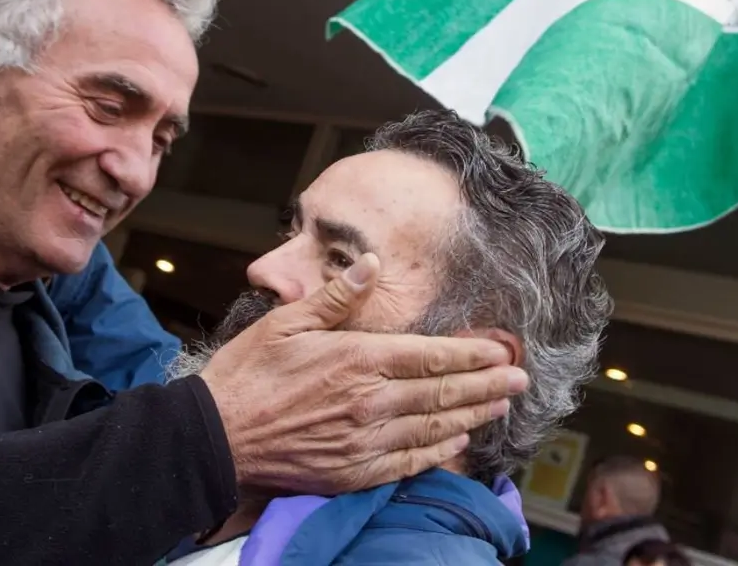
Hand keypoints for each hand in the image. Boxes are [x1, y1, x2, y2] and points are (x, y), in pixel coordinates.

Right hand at [199, 253, 528, 494]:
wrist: (216, 438)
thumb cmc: (247, 375)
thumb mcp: (286, 322)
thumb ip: (335, 297)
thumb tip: (371, 264)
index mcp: (357, 360)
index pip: (431, 355)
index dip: (472, 353)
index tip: (501, 349)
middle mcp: (371, 402)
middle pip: (442, 392)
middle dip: (486, 385)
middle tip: (520, 380)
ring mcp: (365, 441)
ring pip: (433, 427)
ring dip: (472, 415)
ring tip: (501, 407)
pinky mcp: (353, 472)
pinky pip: (409, 463)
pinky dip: (438, 452)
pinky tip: (457, 442)